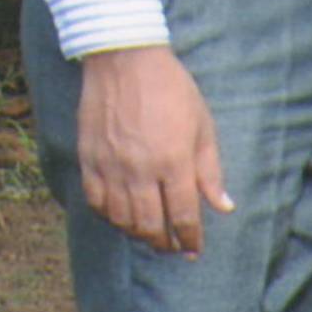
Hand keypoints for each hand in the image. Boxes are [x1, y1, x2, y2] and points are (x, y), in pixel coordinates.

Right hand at [77, 45, 230, 254]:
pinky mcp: (88, 160)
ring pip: (121, 218)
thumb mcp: (203, 126)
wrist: (125, 61)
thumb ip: (210, 171)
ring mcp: (110, 167)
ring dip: (137, 233)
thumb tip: (223, 207)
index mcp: (174, 161)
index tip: (194, 250)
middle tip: (173, 248)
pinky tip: (120, 217)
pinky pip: (95, 201)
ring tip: (150, 236)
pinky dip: (108, 216)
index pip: (184, 214)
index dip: (190, 238)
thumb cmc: (172, 90)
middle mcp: (140, 170)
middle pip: (150, 224)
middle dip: (164, 243)